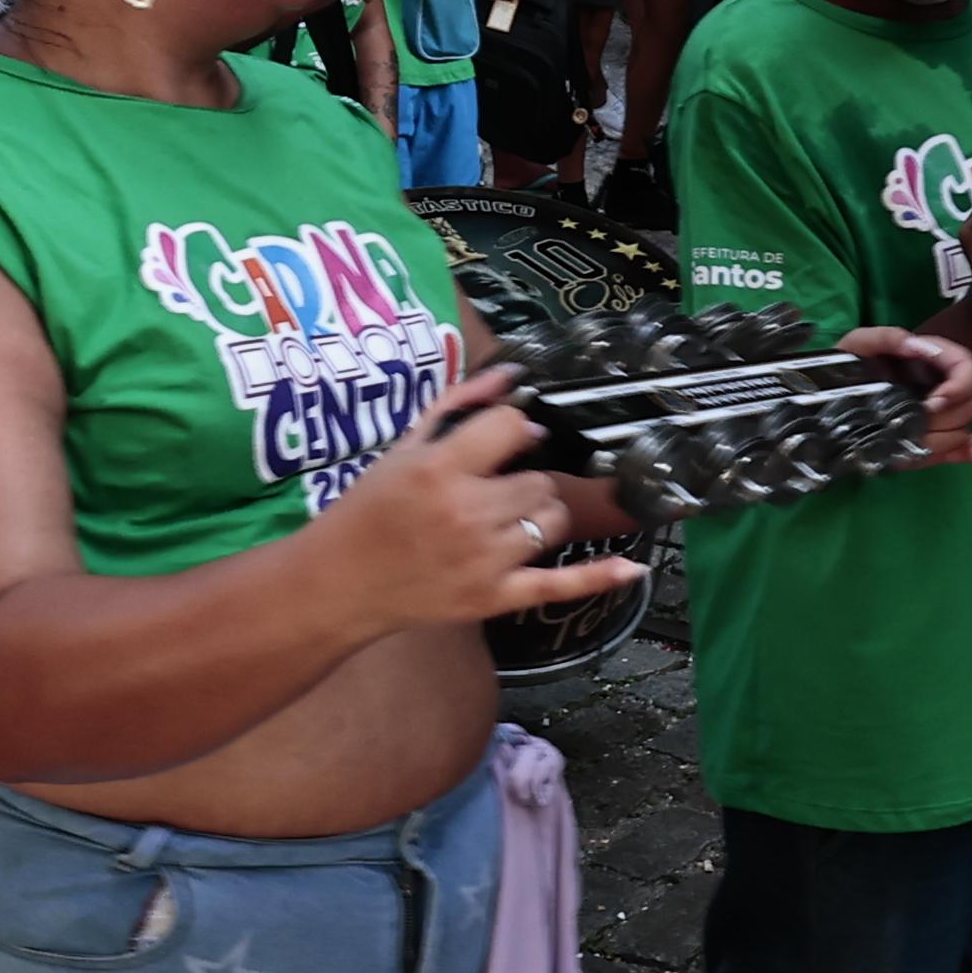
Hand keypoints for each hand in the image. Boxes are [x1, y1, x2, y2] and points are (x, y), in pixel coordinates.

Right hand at [323, 367, 648, 630]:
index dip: (513, 429)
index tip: (501, 440)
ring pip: (551, 521)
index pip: (512, 427)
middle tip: (491, 490)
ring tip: (501, 521)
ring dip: (536, 515)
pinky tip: (633, 570)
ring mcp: (486, 560)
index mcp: (440, 470)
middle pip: (539, 480)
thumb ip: (458, 406)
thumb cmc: (368, 509)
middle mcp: (468, 513)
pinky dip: (599, 576)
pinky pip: (560, 584)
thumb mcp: (403, 447)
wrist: (339, 581)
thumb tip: (513, 375)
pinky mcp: (495, 597)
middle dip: (523, 480)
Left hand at [834, 327, 971, 469]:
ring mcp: (938, 417)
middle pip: (969, 403)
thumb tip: (915, 344)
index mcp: (931, 362)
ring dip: (943, 439)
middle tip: (914, 423)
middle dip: (945, 417)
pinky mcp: (932, 441)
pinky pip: (964, 447)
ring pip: (963, 429)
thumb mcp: (857, 345)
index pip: (968, 369)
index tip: (931, 404)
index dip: (958, 388)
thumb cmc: (845, 367)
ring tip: (914, 441)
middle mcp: (940, 388)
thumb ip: (883, 337)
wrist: (824, 401)